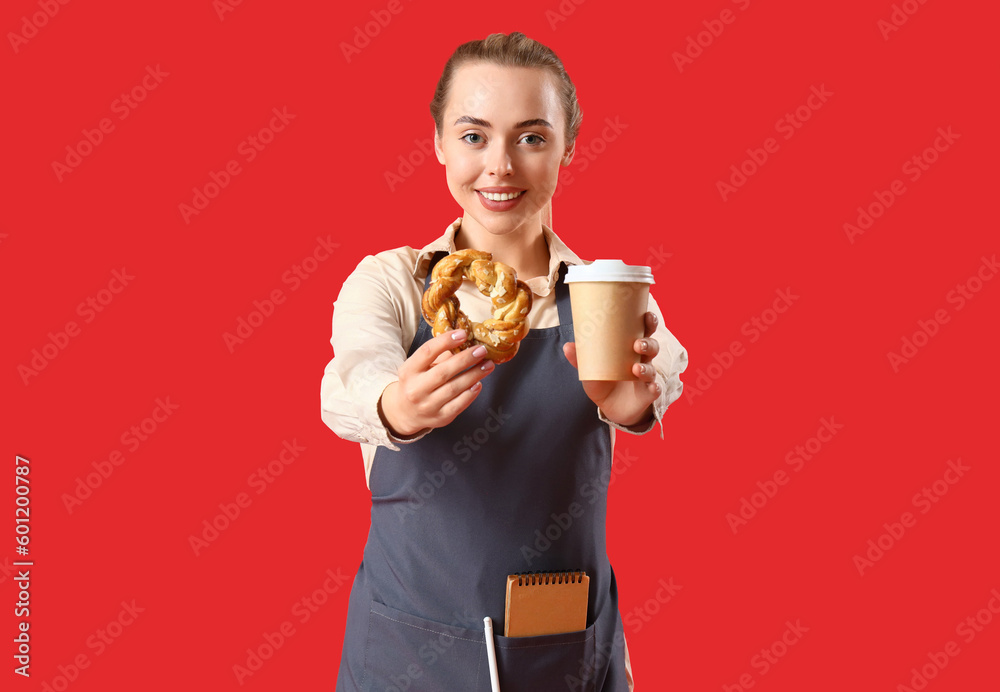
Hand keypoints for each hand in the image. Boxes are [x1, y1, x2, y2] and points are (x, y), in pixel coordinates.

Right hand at [379, 329, 494, 436]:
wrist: (406, 412)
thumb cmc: (416, 383)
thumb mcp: (419, 367)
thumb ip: (438, 354)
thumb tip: (464, 339)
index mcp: (409, 371)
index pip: (427, 352)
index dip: (445, 341)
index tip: (463, 334)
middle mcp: (416, 389)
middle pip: (443, 372)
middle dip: (465, 359)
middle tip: (481, 350)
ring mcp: (428, 405)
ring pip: (454, 388)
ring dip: (474, 375)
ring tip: (487, 365)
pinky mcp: (440, 418)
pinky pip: (459, 405)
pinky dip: (470, 393)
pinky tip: (479, 383)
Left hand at [562, 312, 660, 427]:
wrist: (610, 407)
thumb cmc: (603, 380)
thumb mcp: (590, 369)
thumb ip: (580, 358)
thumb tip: (567, 346)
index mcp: (630, 349)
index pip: (644, 331)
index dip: (648, 322)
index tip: (646, 315)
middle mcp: (642, 360)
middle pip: (652, 347)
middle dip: (648, 343)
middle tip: (637, 343)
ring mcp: (646, 378)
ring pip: (652, 369)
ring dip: (647, 367)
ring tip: (636, 368)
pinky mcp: (647, 394)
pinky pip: (655, 390)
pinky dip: (655, 388)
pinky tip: (653, 387)